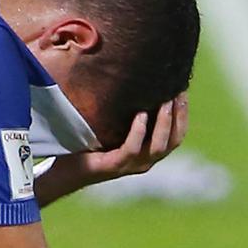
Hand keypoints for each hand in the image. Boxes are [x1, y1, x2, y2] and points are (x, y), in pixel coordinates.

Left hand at [57, 93, 189, 186]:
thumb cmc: (87, 144)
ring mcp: (130, 166)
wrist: (64, 170)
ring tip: (164, 101)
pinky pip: (132, 149)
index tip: (183, 90)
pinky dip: (139, 131)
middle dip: (179, 116)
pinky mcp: (113, 166)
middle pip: (173, 140)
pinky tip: (140, 114)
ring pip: (158, 147)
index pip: (176, 134)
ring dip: (164, 122)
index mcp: (147, 152)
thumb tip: (133, 76)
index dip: (183, 114)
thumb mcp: (111, 125)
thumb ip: (125, 111)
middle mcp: (143, 161)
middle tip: (177, 93)